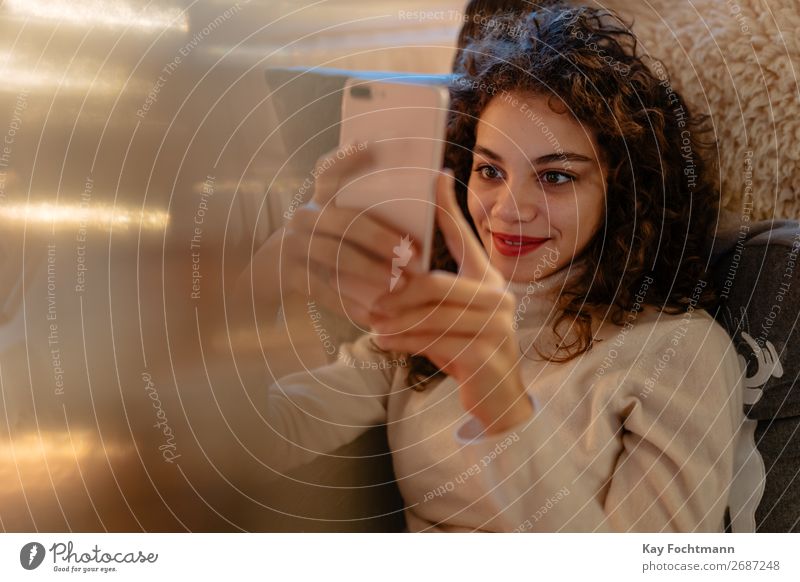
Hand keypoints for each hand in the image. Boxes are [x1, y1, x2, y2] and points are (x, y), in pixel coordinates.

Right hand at [280, 142, 417, 326]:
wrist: (261, 281)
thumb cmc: (311, 253)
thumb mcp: (327, 231)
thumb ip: (355, 222)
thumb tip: (407, 229)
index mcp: (319, 201)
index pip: (329, 171)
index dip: (347, 158)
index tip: (370, 146)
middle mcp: (305, 216)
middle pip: (346, 220)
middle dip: (382, 238)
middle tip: (411, 255)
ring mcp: (291, 243)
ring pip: (335, 254)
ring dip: (370, 271)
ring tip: (397, 286)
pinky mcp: (284, 272)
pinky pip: (320, 288)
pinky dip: (348, 304)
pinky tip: (370, 316)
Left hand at [369, 171, 533, 434]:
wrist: (499, 398)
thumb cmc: (467, 352)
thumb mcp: (450, 319)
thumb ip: (431, 297)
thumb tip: (392, 277)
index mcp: (487, 280)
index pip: (466, 237)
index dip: (449, 207)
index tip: (435, 176)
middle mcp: (497, 297)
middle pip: (436, 283)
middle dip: (398, 291)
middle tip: (368, 298)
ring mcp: (496, 325)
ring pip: (432, 314)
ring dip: (395, 319)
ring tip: (369, 321)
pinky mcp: (486, 353)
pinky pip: (435, 341)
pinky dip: (404, 341)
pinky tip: (381, 341)